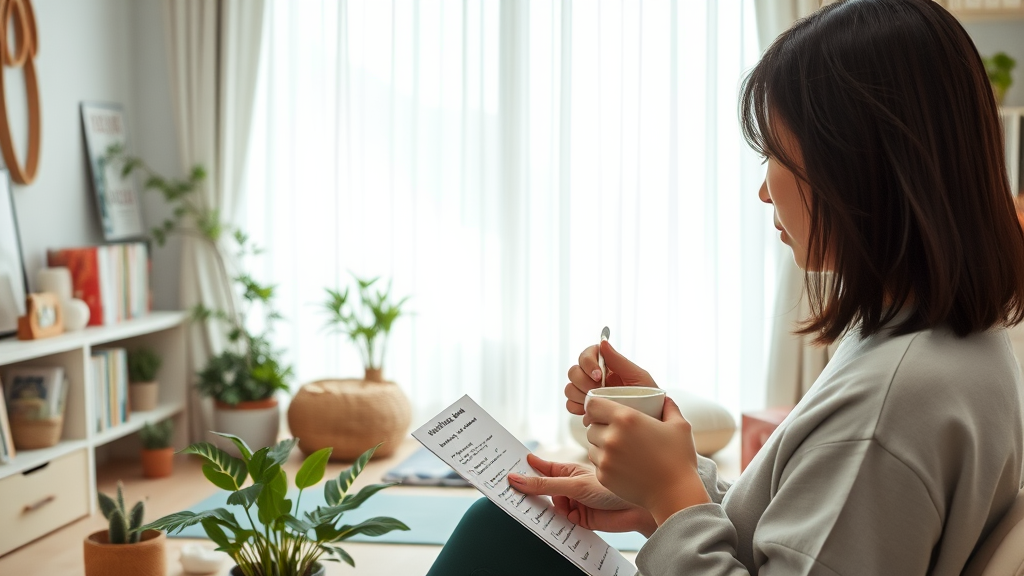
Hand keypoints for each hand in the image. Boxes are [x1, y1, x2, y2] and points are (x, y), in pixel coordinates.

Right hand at [507, 454, 658, 535]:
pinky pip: (557, 522)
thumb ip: (544, 485)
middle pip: (539, 490)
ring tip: (524, 507)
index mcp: (565, 470)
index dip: (522, 468)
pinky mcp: (576, 520)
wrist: (636, 509)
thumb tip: (516, 479)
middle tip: (506, 491)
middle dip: (526, 491)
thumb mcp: (573, 484)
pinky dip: (553, 522)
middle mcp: (566, 486)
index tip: (502, 467)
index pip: (538, 468)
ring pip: (546, 507)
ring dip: (540, 508)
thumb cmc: (610, 488)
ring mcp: (571, 503)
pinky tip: (547, 520)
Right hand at [565, 341, 657, 414]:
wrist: (651, 420)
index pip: (586, 355)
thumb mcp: (639, 377)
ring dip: (580, 395)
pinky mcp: (586, 408)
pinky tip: (591, 411)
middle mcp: (594, 378)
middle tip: (598, 391)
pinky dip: (577, 408)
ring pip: (570, 388)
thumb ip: (619, 361)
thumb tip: (603, 342)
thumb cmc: (650, 397)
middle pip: (574, 371)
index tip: (599, 376)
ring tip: (597, 402)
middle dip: (583, 382)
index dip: (588, 364)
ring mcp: (588, 393)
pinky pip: (570, 405)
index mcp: (607, 366)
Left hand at [585, 396, 710, 525]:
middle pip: (590, 426)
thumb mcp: (680, 426)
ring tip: (618, 449)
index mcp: (626, 418)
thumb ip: (669, 407)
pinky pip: (596, 463)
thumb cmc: (679, 459)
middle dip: (599, 427)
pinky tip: (621, 465)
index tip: (602, 410)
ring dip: (600, 445)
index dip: (594, 406)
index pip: (593, 404)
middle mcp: (611, 436)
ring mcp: (605, 458)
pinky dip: (604, 463)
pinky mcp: (603, 476)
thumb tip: (664, 398)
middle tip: (614, 432)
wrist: (675, 494)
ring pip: (591, 445)